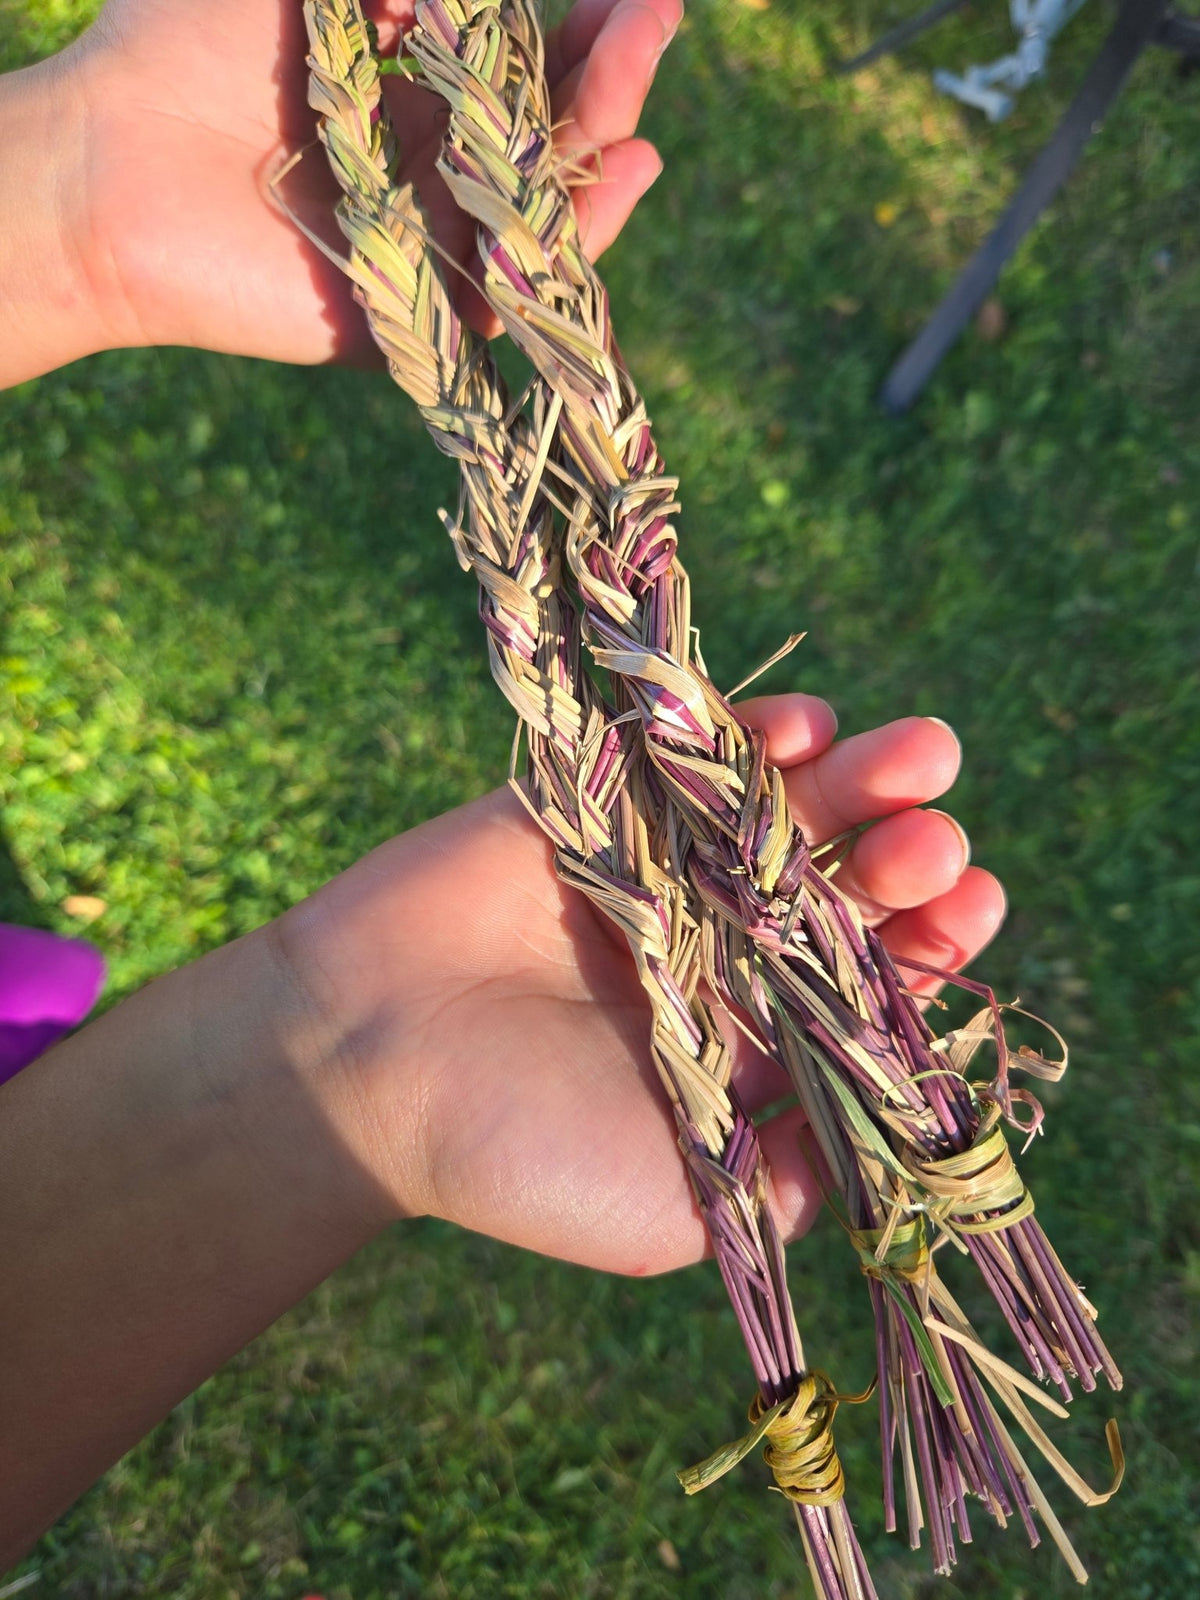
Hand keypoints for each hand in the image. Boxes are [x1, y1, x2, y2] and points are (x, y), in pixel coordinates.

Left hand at [64, 0, 678, 364]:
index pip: (523, 68)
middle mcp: (428, 171)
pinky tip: (620, 173)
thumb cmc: (188, 43)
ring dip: (604, 146)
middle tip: (659, 16)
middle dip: (611, 74)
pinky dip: (569, 237)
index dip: (582, 27)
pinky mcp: (416, 315)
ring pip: (544, 211)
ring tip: (642, 82)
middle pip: (548, 135)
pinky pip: (511, 287)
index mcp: (406, 94)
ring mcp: (428, 245)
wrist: (107, 161)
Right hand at [281, 697, 1004, 1275]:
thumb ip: (786, 1179)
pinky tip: (801, 728)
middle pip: (846, 891)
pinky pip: (688, 753)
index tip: (970, 914)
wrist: (360, 1062)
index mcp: (749, 1046)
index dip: (935, 948)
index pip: (872, 988)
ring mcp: (661, 871)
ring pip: (786, 812)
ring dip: (860, 777)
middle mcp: (718, 954)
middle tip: (935, 845)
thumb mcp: (676, 1211)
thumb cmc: (516, 1151)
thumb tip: (886, 1141)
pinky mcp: (599, 803)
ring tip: (916, 752)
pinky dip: (750, 733)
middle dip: (909, 859)